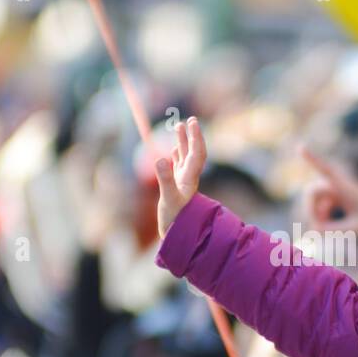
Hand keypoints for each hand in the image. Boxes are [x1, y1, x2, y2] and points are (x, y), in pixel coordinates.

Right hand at [155, 116, 206, 235]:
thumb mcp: (168, 199)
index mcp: (190, 179)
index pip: (197, 153)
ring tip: (179, 126)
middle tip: (189, 119)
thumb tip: (160, 158)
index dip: (195, 137)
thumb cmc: (174, 220)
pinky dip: (177, 156)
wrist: (177, 237)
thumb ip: (165, 178)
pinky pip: (178, 167)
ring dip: (183, 142)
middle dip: (192, 136)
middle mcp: (189, 178)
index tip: (192, 122)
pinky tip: (173, 151)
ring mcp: (183, 183)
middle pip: (193, 152)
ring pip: (185, 158)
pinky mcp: (177, 188)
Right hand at [301, 148, 357, 245]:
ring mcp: (339, 192)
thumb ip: (333, 231)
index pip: (327, 171)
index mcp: (347, 189)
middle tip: (318, 227)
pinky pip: (321, 204)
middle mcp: (341, 187)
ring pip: (316, 198)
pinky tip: (328, 224)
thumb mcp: (356, 229)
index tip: (300, 146)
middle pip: (313, 191)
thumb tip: (314, 229)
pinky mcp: (340, 198)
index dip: (312, 159)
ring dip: (316, 212)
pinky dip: (321, 214)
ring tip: (324, 228)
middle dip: (311, 208)